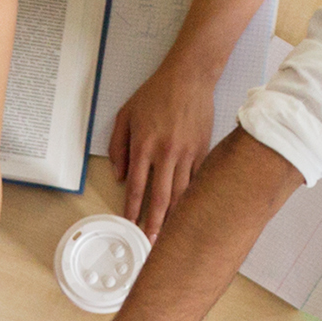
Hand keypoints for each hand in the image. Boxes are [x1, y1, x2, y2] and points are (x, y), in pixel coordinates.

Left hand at [105, 59, 211, 236]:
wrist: (189, 77)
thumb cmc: (156, 94)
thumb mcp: (125, 115)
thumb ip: (119, 147)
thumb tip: (120, 177)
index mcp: (144, 145)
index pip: (136, 187)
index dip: (132, 210)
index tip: (130, 225)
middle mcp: (166, 153)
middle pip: (160, 197)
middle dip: (155, 223)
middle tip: (152, 242)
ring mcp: (186, 153)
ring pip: (181, 193)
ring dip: (176, 216)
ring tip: (172, 234)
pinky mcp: (202, 151)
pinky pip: (197, 180)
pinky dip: (193, 197)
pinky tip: (190, 211)